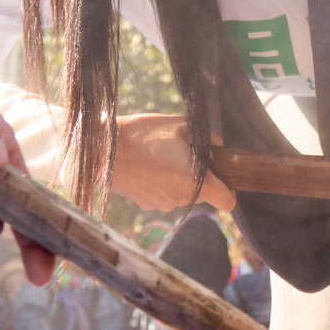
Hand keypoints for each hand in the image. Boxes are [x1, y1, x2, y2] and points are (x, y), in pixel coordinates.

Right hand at [111, 114, 236, 213]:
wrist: (100, 150)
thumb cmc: (142, 134)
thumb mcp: (181, 125)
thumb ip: (208, 138)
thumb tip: (218, 147)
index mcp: (195, 181)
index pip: (227, 201)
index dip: (229, 188)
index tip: (222, 175)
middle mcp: (181, 198)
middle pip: (205, 194)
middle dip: (201, 177)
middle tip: (185, 153)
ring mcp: (162, 204)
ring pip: (184, 193)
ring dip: (181, 179)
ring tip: (162, 156)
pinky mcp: (146, 205)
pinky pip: (165, 195)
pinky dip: (162, 183)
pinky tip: (148, 165)